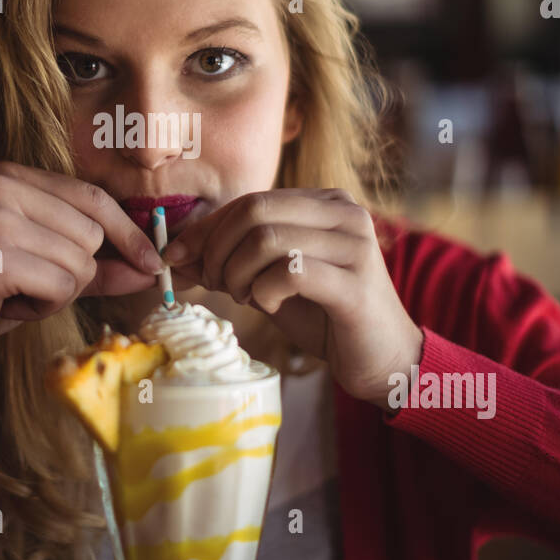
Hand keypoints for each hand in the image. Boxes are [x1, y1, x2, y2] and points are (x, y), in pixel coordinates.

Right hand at [0, 161, 163, 378]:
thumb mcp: (49, 271)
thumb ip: (100, 264)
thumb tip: (152, 266)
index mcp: (11, 176)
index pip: (93, 197)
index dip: (128, 232)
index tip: (151, 262)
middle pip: (91, 232)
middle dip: (77, 272)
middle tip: (32, 285)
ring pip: (79, 262)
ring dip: (58, 293)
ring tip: (16, 294)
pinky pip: (60, 286)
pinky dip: (43, 307)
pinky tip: (7, 305)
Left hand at [163, 187, 422, 406]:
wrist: (382, 358)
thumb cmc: (324, 317)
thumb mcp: (270, 282)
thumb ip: (231, 263)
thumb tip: (177, 254)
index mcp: (326, 203)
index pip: (251, 201)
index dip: (207, 228)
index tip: (179, 257)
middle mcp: (345, 214)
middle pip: (255, 211)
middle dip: (218, 249)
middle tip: (217, 284)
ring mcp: (354, 246)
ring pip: (267, 238)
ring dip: (238, 273)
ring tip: (245, 297)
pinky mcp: (355, 284)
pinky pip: (289, 272)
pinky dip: (264, 290)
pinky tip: (271, 305)